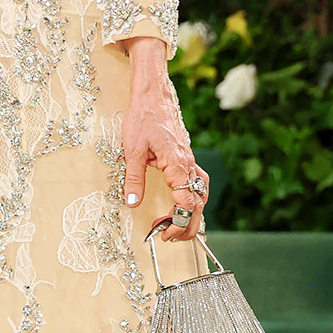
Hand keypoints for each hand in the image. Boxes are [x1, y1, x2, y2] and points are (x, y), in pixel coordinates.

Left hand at [121, 38, 208, 242]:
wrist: (153, 94)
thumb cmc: (142, 117)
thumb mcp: (132, 149)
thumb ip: (133, 178)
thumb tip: (132, 203)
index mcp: (177, 164)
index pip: (187, 203)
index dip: (178, 222)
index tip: (163, 232)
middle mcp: (188, 164)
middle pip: (199, 203)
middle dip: (188, 225)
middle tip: (170, 238)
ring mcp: (190, 160)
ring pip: (201, 193)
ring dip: (192, 213)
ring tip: (175, 225)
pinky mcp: (186, 157)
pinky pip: (197, 182)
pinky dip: (194, 197)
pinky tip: (182, 202)